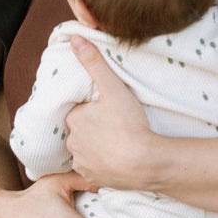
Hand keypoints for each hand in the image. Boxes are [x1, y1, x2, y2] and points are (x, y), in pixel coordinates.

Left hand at [63, 38, 156, 189]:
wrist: (145, 163)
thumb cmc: (129, 124)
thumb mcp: (113, 87)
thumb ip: (93, 62)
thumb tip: (74, 39)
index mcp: (73, 118)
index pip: (78, 110)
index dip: (92, 109)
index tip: (108, 110)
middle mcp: (72, 142)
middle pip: (81, 131)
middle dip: (93, 128)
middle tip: (115, 125)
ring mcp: (82, 163)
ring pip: (86, 150)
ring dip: (97, 147)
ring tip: (117, 142)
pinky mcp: (92, 179)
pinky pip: (93, 169)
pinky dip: (102, 164)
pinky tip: (116, 159)